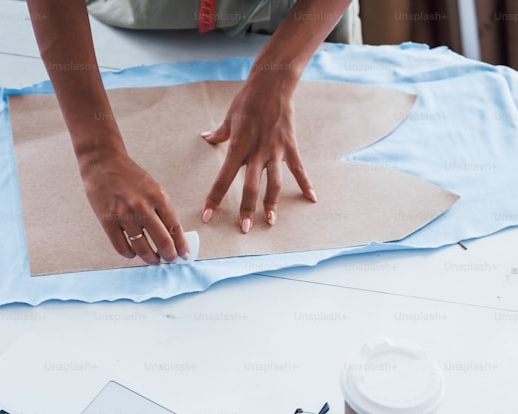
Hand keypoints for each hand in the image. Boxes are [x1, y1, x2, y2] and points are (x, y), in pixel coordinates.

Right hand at [80, 149, 189, 263]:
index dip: (181, 245)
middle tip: (170, 260)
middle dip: (169, 255)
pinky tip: (134, 252)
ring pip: (142, 248)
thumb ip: (162, 209)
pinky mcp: (107, 221)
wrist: (102, 163)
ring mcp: (124, 215)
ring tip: (154, 259)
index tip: (184, 254)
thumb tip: (172, 234)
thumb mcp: (153, 188)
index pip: (175, 227)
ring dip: (151, 258)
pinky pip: (122, 247)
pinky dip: (130, 254)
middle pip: (162, 241)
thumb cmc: (129, 176)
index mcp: (158, 196)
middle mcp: (142, 207)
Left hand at [201, 74, 315, 232]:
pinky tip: (311, 199)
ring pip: (274, 183)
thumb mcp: (229, 117)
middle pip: (251, 186)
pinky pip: (298, 169)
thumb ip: (219, 133)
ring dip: (272, 204)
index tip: (207, 216)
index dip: (214, 198)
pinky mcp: (290, 146)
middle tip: (245, 228)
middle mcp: (256, 151)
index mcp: (238, 146)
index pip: (223, 178)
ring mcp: (275, 150)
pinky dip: (305, 184)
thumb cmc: (248, 99)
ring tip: (270, 222)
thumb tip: (206, 138)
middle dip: (247, 209)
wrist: (273, 82)